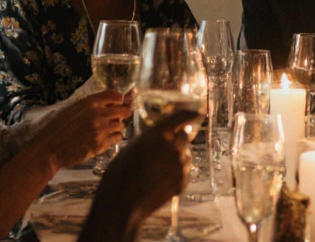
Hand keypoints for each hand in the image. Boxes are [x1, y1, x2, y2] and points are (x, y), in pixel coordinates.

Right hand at [33, 90, 130, 168]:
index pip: (115, 95)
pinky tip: (106, 140)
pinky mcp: (101, 144)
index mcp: (90, 103)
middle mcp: (99, 114)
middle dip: (123, 114)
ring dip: (117, 128)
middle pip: (123, 111)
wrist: (49, 148)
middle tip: (119, 118)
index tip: (119, 103)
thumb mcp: (72, 109)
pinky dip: (113, 139)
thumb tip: (106, 104)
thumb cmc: (57, 128)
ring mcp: (101, 130)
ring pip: (121, 126)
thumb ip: (90, 106)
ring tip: (108, 131)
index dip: (119, 100)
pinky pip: (116, 139)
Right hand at [83, 110, 197, 241]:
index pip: (181, 117)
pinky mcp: (182, 180)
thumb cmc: (121, 173)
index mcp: (159, 133)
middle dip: (178, 138)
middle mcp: (173, 146)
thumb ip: (150, 138)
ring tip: (158, 168)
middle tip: (167, 147)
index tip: (194, 114)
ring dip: (177, 156)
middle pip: (185, 135)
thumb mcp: (132, 146)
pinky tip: (160, 179)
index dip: (189, 114)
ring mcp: (180, 164)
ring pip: (185, 154)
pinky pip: (184, 170)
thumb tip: (160, 135)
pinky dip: (176, 172)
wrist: (122, 202)